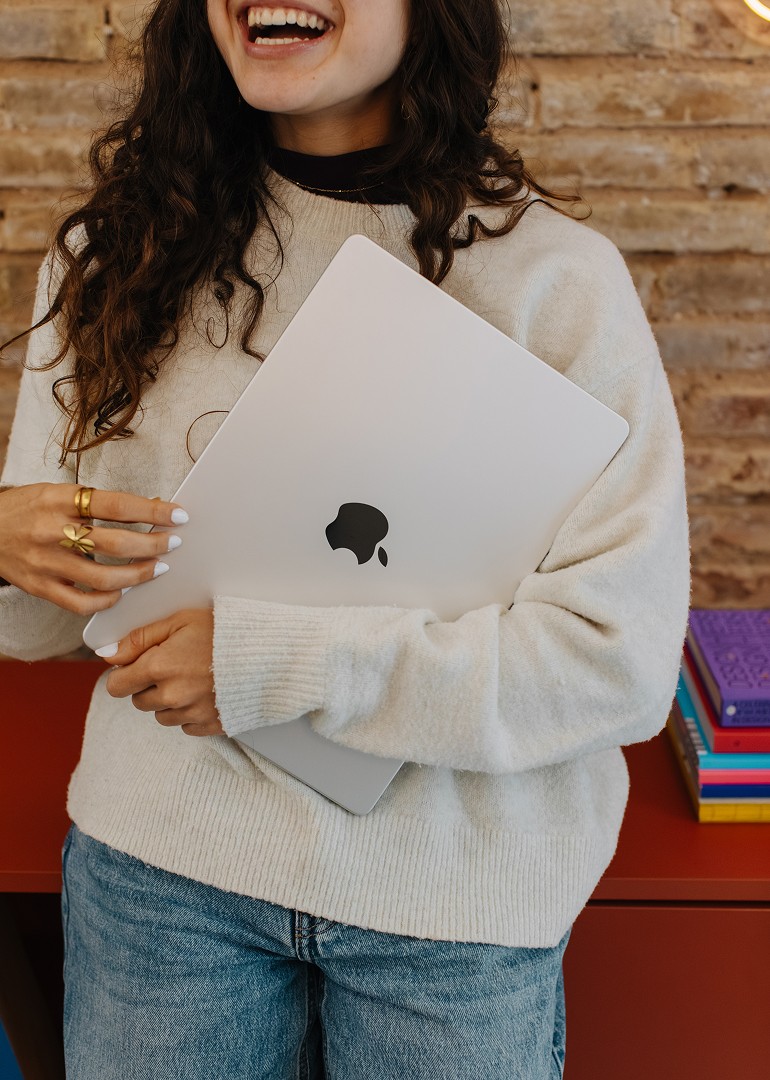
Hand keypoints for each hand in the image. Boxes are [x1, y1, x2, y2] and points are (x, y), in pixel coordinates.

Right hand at [0, 483, 188, 613]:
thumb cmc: (26, 509)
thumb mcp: (57, 493)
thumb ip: (98, 503)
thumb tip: (151, 506)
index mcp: (59, 500)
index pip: (116, 505)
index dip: (152, 511)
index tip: (178, 515)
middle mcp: (52, 531)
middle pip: (114, 542)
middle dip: (152, 545)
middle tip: (173, 543)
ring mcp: (46, 563)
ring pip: (103, 577)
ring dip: (138, 575)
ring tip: (156, 568)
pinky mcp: (40, 588)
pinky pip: (81, 603)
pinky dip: (107, 600)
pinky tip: (121, 592)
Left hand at [104, 608, 221, 736]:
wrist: (270, 652)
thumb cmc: (226, 631)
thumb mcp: (180, 620)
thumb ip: (140, 638)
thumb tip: (109, 654)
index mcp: (159, 667)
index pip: (117, 686)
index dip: (125, 674)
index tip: (138, 666)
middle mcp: (171, 695)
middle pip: (139, 702)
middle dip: (149, 686)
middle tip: (174, 666)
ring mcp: (191, 713)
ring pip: (162, 716)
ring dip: (169, 701)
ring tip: (193, 678)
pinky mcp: (210, 725)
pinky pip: (186, 726)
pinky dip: (190, 713)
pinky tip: (206, 692)